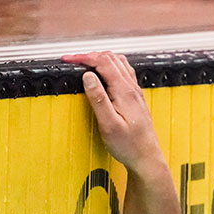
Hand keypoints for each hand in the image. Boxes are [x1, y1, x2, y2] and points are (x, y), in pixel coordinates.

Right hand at [61, 51, 164, 172]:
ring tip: (83, 64)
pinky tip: (101, 74)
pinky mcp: (135, 98)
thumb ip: (98, 99)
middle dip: (89, 55)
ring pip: (119, 63)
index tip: (67, 59)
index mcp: (125, 92)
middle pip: (112, 59)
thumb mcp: (109, 124)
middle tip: (71, 61)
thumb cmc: (128, 145)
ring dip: (100, 59)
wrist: (146, 157)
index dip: (84, 57)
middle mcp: (133, 88)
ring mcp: (135, 92)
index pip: (104, 62)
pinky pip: (123, 73)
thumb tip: (88, 76)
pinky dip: (109, 66)